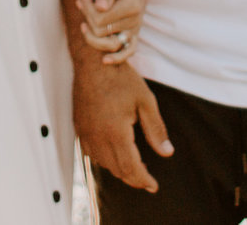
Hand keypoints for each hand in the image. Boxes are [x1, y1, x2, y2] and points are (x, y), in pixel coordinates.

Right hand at [74, 55, 171, 192]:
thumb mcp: (145, 101)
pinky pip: (91, 153)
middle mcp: (98, 137)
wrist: (92, 61)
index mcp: (116, 132)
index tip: (154, 186)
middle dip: (134, 178)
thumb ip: (156, 129)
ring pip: (103, 164)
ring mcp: (86, 133)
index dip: (143, 180)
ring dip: (119, 169)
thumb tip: (167, 153)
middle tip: (147, 179)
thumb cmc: (120, 78)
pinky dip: (105, 159)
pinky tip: (114, 153)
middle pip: (117, 170)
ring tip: (135, 165)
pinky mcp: (79, 127)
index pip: (131, 168)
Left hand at [77, 0, 150, 65]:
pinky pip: (128, 50)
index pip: (100, 20)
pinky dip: (118, 58)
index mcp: (131, 7)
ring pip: (109, 44)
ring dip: (92, 36)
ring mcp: (135, 28)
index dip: (87, 10)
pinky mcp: (133, 31)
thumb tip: (99, 8)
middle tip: (82, 0)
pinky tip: (105, 60)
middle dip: (87, 18)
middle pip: (101, 32)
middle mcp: (135, 21)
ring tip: (82, 24)